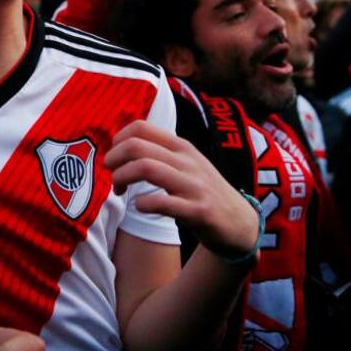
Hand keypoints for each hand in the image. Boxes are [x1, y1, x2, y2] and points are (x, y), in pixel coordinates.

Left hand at [106, 120, 259, 259]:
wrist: (239, 223)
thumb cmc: (203, 192)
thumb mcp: (186, 165)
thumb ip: (161, 154)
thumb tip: (123, 147)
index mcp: (182, 147)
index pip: (141, 127)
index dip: (118, 140)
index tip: (114, 158)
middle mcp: (187, 161)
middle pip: (137, 146)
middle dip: (114, 159)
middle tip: (111, 174)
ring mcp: (194, 185)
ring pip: (146, 168)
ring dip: (122, 178)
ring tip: (119, 190)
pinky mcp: (198, 211)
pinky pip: (162, 202)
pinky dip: (143, 204)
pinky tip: (140, 207)